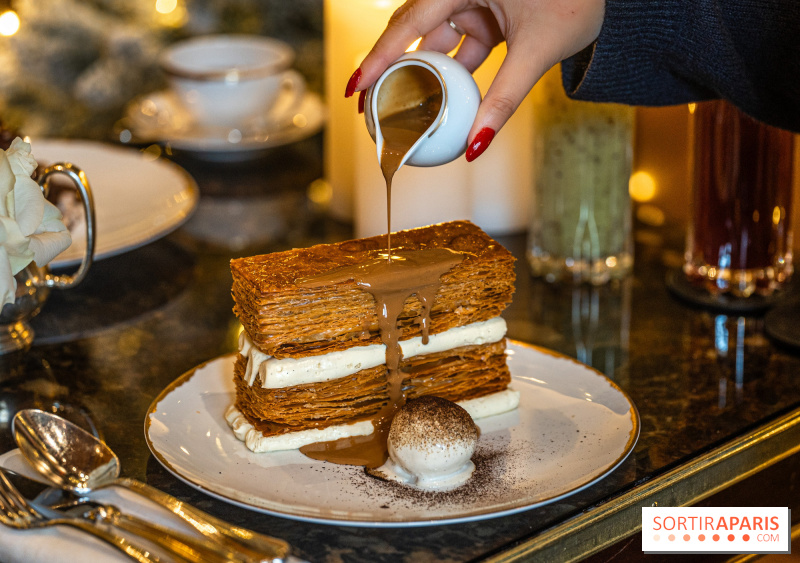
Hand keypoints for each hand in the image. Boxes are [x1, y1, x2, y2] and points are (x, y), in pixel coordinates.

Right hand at [348, 0, 604, 159]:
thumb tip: (476, 147)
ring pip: (434, 37)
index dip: (378, 58)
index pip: (410, 22)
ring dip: (422, 72)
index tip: (355, 88)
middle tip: (368, 105)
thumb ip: (504, 99)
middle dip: (390, 68)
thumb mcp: (537, 51)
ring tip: (401, 107)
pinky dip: (450, 68)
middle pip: (412, 29)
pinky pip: (457, 40)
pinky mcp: (485, 9)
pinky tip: (440, 96)